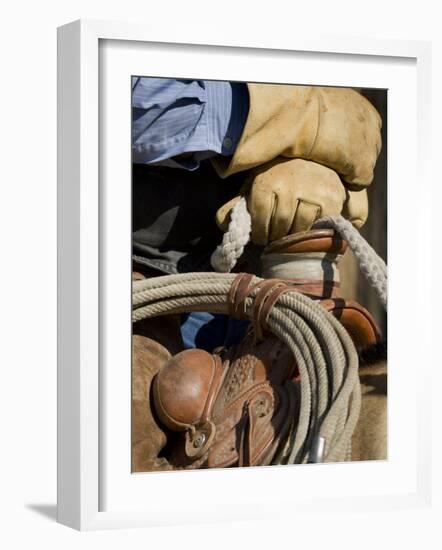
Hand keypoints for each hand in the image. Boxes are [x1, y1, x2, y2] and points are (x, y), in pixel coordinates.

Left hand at [216, 158, 368, 245]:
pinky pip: (319, 225)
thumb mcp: (254, 188)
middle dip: (275, 236)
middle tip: (276, 236)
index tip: (262, 236)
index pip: (259, 221)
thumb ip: (236, 207)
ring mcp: (313, 192)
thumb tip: (220, 223)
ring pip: (299, 228)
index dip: (259, 233)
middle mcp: (289, 185)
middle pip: (279, 226)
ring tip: (291, 231)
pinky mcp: (332, 199)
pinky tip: (308, 225)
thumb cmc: (277, 178)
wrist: (312, 160)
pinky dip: (312, 230)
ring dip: (294, 235)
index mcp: (266, 182)